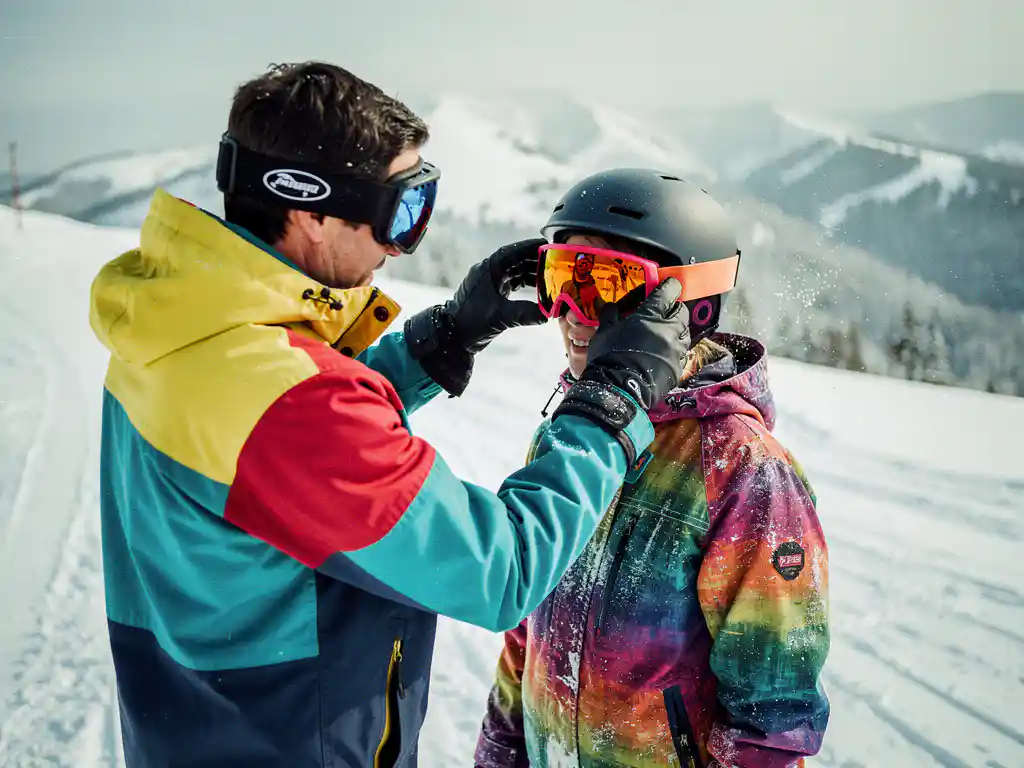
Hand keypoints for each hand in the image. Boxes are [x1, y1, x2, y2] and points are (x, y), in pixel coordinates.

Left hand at [404, 238, 546, 395]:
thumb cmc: (471, 323)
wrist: (452, 338)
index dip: (531, 247)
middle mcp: (488, 272)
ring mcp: (489, 283)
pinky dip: (525, 285)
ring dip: (531, 274)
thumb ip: (526, 313)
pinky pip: (511, 284)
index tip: (548, 245)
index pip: (513, 251)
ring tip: (551, 277)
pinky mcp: (491, 294)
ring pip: (515, 272)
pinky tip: (538, 290)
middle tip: (555, 262)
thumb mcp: (501, 317)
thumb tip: (548, 314)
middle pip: (516, 260)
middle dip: (535, 261)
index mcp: (488, 269)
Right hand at [552, 279, 688, 463]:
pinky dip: (673, 349)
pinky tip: (661, 354)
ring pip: (684, 331)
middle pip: (681, 310)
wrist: (618, 390)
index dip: (668, 286)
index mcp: (652, 314)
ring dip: (675, 329)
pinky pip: (681, 353)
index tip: (664, 286)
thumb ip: (610, 314)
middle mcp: (670, 329)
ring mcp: (677, 349)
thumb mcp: (604, 331)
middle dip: (672, 308)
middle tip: (659, 313)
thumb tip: (610, 305)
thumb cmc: (609, 356)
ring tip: (662, 334)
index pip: (669, 290)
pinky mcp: (678, 367)